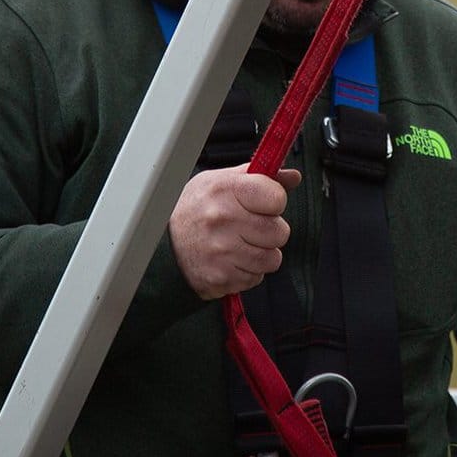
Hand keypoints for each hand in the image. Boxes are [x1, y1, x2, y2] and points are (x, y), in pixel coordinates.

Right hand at [168, 164, 299, 299]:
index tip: (262, 204)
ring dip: (261, 254)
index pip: (277, 198)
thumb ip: (261, 177)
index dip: (274, 202)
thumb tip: (293, 177)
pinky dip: (247, 272)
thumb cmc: (196, 208)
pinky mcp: (219, 278)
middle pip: (280, 232)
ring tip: (240, 244)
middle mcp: (222, 219)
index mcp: (225, 189)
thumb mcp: (223, 181)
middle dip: (270, 231)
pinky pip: (255, 278)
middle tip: (250, 227)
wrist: (162, 242)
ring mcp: (221, 252)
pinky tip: (230, 260)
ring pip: (272, 259)